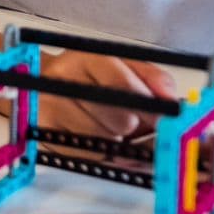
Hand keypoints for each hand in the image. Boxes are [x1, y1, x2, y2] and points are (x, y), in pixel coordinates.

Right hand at [38, 51, 177, 138]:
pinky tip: (99, 139)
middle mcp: (63, 80)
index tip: (164, 121)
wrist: (42, 85)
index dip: (151, 107)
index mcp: (87, 58)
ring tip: (110, 127)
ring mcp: (50, 107)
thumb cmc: (91, 78)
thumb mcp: (123, 66)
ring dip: (117, 140)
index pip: (124, 85)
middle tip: (132, 123)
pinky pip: (89, 154)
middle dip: (134, 126)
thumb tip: (171, 101)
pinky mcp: (46, 132)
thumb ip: (153, 78)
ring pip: (105, 139)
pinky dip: (102, 152)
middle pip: (118, 118)